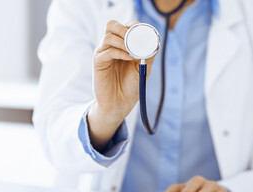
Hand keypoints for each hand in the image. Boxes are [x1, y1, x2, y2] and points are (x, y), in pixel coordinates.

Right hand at [88, 20, 155, 150]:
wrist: (119, 105)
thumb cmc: (131, 87)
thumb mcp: (143, 68)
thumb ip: (148, 55)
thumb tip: (154, 41)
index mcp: (121, 45)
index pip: (125, 26)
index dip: (134, 27)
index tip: (145, 35)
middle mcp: (111, 47)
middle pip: (112, 25)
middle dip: (125, 29)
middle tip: (136, 39)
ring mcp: (103, 54)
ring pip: (108, 36)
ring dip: (123, 41)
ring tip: (133, 52)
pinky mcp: (98, 63)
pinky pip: (107, 51)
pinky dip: (120, 52)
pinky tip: (130, 58)